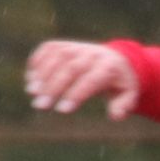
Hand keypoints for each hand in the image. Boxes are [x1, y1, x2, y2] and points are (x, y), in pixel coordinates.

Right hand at [24, 41, 138, 118]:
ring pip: (57, 56)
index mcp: (108, 67)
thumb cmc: (120, 83)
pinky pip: (48, 48)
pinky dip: (38, 60)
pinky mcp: (65, 44)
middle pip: (71, 67)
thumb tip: (115, 116)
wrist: (117, 59)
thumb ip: (123, 106)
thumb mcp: (128, 95)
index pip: (91, 79)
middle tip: (40, 106)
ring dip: (42, 74)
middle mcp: (91, 53)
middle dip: (54, 87)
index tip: (62, 110)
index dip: (76, 94)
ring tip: (32, 92)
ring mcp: (77, 47)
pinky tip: (31, 78)